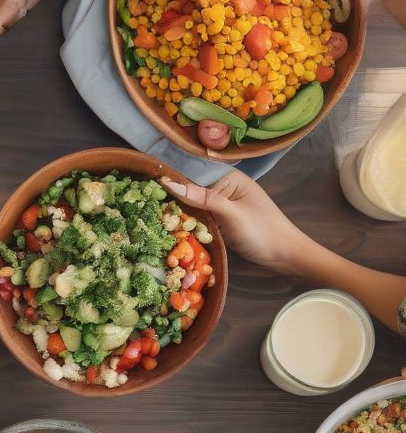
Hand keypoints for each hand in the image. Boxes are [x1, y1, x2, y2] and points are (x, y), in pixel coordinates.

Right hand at [160, 171, 309, 274]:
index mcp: (230, 178)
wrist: (285, 256)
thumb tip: (169, 183)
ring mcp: (223, 208)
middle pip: (192, 193)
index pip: (195, 176)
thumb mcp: (232, 214)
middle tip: (147, 208)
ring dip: (180, 216)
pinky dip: (189, 226)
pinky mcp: (221, 224)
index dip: (173, 181)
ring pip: (194, 209)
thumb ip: (203, 199)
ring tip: (154, 219)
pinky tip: (172, 230)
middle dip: (174, 201)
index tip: (147, 188)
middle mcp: (225, 189)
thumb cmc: (263, 231)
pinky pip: (199, 221)